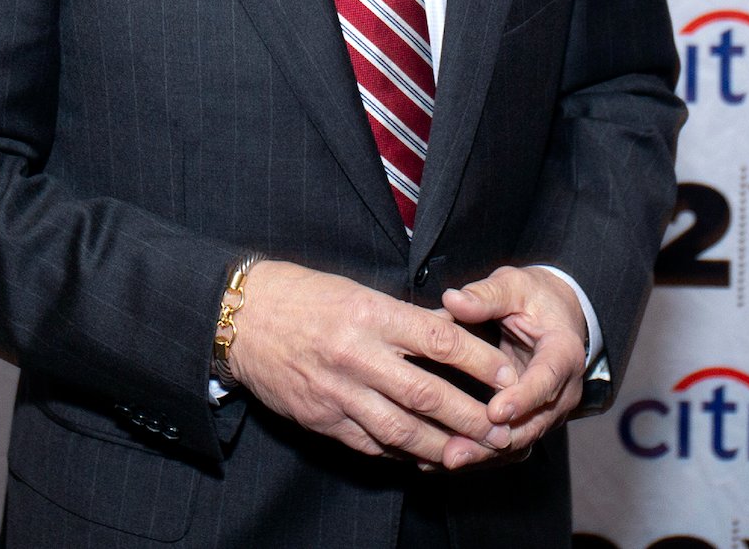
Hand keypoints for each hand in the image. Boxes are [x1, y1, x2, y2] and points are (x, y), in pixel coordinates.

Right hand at [227, 260, 519, 467]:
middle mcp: (357, 355)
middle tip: (504, 431)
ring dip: (442, 446)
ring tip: (472, 454)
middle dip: (471, 417)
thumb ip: (402, 318)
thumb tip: (451, 331)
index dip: (478, 361)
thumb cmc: (303, 296)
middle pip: (426, 393)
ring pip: (401, 429)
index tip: (507, 376)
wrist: (240, 319)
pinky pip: (370, 444)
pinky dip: (401, 455)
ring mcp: (338, 392)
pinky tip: (424, 458)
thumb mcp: (356, 292)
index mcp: (370, 315)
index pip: (438, 339)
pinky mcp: (321, 418)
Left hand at [438, 266, 587, 464]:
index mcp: (563, 353)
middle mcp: (562, 391)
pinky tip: (442, 460)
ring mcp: (547, 411)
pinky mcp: (529, 421)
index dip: (523, 399)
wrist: (557, 317)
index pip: (548, 380)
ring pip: (518, 442)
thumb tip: (453, 300)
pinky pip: (506, 444)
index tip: (495, 411)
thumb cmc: (535, 298)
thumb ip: (486, 295)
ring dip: (483, 454)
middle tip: (457, 450)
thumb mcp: (514, 286)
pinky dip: (479, 453)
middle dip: (494, 440)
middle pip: (532, 424)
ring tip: (446, 459)